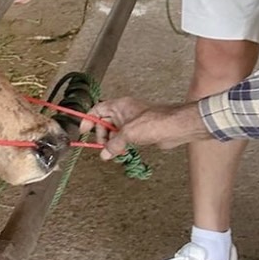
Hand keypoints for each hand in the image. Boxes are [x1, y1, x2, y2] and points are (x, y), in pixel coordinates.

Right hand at [94, 97, 208, 156]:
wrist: (174, 128)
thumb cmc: (154, 123)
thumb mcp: (128, 133)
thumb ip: (114, 144)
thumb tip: (104, 153)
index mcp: (119, 106)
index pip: (97, 110)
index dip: (88, 120)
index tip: (83, 132)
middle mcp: (124, 112)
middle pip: (104, 123)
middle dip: (102, 136)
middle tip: (104, 147)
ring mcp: (131, 122)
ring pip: (114, 133)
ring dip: (112, 144)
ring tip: (115, 153)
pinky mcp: (139, 132)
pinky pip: (124, 139)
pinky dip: (121, 146)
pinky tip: (123, 153)